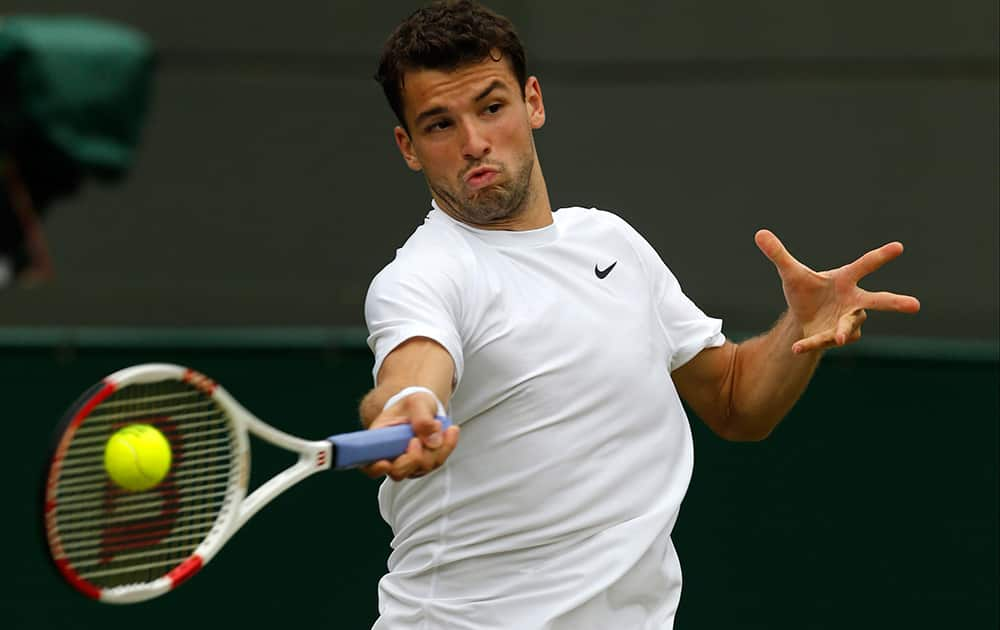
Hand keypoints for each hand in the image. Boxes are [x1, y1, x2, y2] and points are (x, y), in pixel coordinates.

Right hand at [360, 392, 459, 480]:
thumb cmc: (411, 405)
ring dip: (435, 447)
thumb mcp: (416, 402)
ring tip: (439, 424)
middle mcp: (391, 457)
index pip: (369, 465)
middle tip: (419, 438)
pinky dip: (446, 446)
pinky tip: (451, 431)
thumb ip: (422, 417)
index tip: (386, 462)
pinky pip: (438, 461)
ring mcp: (408, 464)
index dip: (375, 468)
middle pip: (399, 472)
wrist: (422, 408)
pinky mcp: (425, 464)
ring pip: (422, 467)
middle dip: (414, 457)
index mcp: (378, 442)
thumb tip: (432, 441)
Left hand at [755, 229, 920, 353]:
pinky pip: (825, 340)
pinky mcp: (834, 337)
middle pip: (878, 301)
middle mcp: (852, 301)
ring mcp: (847, 321)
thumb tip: (759, 233)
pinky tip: (797, 348)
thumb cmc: (806, 291)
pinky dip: (811, 344)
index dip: (881, 256)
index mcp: (845, 280)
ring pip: (850, 327)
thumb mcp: (790, 273)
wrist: (802, 316)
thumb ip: (778, 254)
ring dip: (846, 332)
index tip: (898, 247)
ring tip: (841, 339)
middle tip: (915, 305)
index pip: (865, 265)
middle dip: (896, 303)